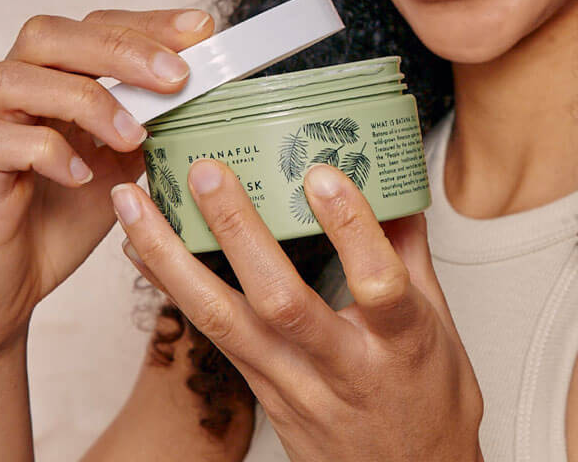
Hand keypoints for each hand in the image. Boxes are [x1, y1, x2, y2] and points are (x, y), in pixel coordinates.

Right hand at [0, 8, 213, 359]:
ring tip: (133, 135)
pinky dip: (47, 152)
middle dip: (121, 49)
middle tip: (175, 77)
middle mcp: (20, 87)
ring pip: (17, 78)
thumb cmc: (66, 210)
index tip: (200, 30)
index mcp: (58, 74)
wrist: (14, 279)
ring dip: (86, 100)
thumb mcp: (127, 158)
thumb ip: (155, 120)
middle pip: (51, 35)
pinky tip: (83, 175)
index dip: (148, 22)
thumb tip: (213, 91)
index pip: (98, 25)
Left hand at [112, 159, 484, 461]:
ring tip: (135, 205)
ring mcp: (293, 387)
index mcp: (401, 344)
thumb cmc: (429, 404)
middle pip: (281, 302)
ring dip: (171, 258)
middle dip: (237, 231)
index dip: (350, 227)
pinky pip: (210, 333)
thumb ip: (409, 251)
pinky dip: (171, 284)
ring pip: (223, 321)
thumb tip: (394, 184)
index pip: (377, 283)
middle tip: (207, 173)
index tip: (321, 175)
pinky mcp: (261, 394)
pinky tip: (141, 248)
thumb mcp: (441, 325)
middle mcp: (342, 368)